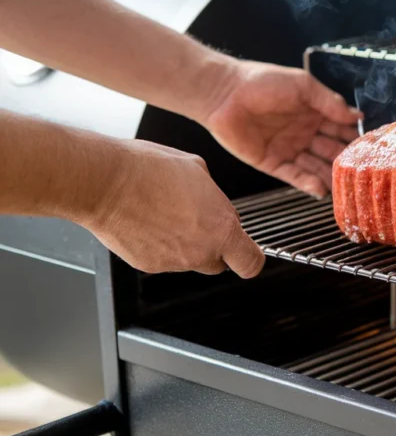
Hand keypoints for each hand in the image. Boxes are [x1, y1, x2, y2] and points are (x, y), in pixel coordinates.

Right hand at [83, 140, 263, 277]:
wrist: (105, 181)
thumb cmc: (149, 170)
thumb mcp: (198, 170)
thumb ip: (213, 196)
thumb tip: (211, 200)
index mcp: (222, 229)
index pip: (251, 263)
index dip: (249, 257)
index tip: (245, 251)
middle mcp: (201, 251)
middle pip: (220, 264)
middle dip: (215, 248)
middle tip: (200, 224)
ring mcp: (174, 262)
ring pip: (190, 260)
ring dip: (186, 244)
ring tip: (167, 214)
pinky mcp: (148, 265)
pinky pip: (164, 259)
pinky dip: (160, 246)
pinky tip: (150, 222)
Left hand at [201, 60, 360, 197]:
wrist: (224, 93)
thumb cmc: (262, 82)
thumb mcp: (303, 86)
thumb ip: (330, 102)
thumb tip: (358, 116)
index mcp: (314, 113)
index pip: (341, 128)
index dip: (355, 137)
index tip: (373, 147)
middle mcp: (305, 133)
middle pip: (331, 150)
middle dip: (346, 159)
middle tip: (363, 170)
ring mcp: (289, 149)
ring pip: (316, 166)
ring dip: (330, 175)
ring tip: (345, 184)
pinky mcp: (273, 163)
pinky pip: (294, 176)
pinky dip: (308, 183)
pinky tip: (321, 189)